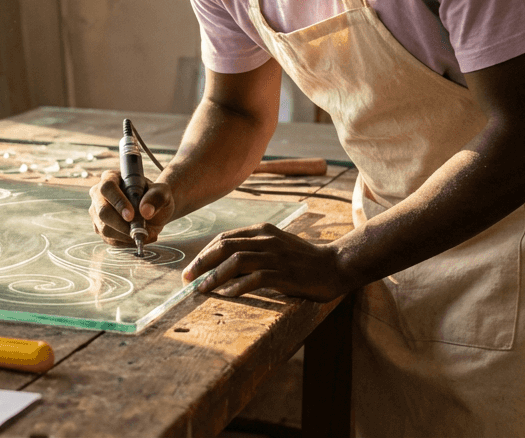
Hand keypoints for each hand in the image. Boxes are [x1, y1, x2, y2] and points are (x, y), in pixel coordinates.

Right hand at [88, 169, 174, 246]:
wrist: (151, 210)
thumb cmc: (154, 197)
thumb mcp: (161, 192)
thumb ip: (156, 197)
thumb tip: (145, 211)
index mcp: (111, 178)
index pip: (107, 188)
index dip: (118, 202)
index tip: (131, 216)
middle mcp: (99, 194)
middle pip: (102, 211)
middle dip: (121, 224)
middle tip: (139, 231)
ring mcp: (97, 212)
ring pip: (104, 228)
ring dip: (126, 235)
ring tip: (145, 233)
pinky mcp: (99, 227)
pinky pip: (109, 239)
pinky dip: (126, 242)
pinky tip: (138, 236)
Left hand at [181, 223, 352, 302]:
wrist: (337, 265)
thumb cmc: (305, 259)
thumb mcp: (277, 245)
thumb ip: (255, 248)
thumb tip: (225, 261)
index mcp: (262, 230)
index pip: (224, 238)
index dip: (204, 253)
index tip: (192, 268)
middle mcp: (266, 239)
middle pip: (224, 247)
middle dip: (201, 263)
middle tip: (187, 278)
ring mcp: (275, 256)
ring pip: (235, 261)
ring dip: (214, 276)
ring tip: (202, 289)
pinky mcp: (284, 274)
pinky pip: (255, 278)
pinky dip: (237, 287)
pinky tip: (227, 295)